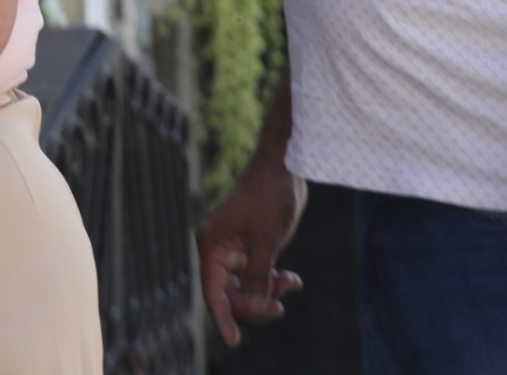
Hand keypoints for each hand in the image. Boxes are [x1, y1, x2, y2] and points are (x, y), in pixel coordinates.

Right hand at [195, 161, 307, 346]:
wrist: (284, 166)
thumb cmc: (269, 195)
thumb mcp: (266, 240)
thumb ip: (259, 276)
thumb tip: (256, 306)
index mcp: (212, 244)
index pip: (213, 291)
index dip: (223, 317)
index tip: (234, 341)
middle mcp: (219, 249)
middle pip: (230, 293)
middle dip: (255, 304)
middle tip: (280, 309)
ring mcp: (235, 248)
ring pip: (247, 286)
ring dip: (269, 291)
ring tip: (292, 283)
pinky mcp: (250, 246)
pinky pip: (258, 274)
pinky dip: (274, 280)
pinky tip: (293, 280)